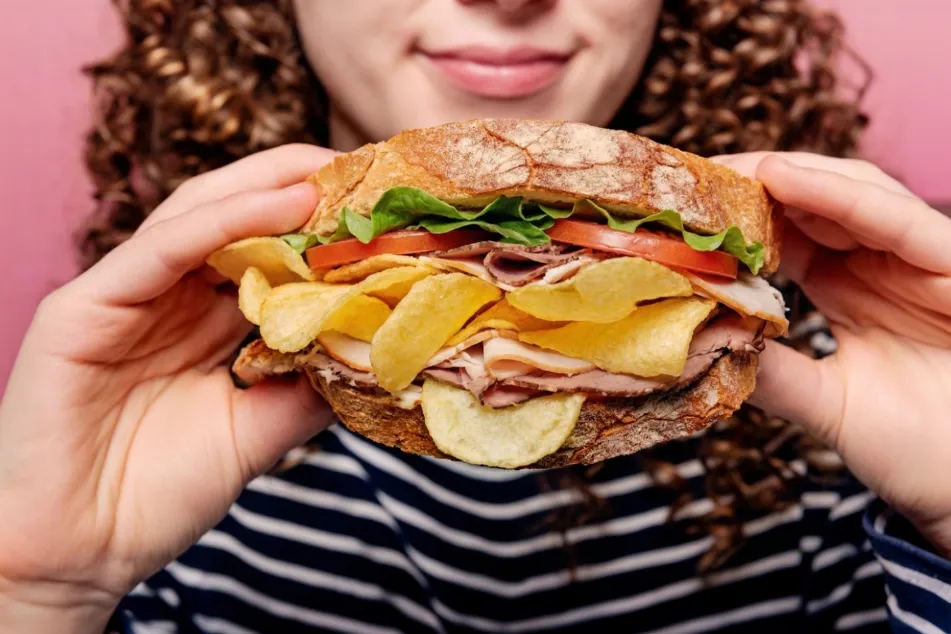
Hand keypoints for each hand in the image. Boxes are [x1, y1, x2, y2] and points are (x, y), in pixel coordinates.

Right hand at [0, 145, 337, 630]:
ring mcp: (122, 296)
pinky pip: (159, 249)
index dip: (316, 224)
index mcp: (198, 320)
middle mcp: (163, 297)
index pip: (260, 249)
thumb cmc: (159, 494)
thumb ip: (306, 388)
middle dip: (297, 185)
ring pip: (197, 215)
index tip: (380, 207)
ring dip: (266, 188)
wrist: (80, 554)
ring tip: (331, 173)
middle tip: (362, 169)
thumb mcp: (257, 432)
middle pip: (233, 216)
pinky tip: (281, 204)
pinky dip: (223, 220)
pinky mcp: (83, 307)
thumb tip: (372, 353)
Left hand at [717, 153, 950, 556]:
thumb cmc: (918, 448)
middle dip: (751, 186)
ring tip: (726, 170)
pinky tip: (784, 178)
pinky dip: (841, 196)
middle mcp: (880, 263)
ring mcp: (920, 259)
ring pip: (852, 194)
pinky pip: (899, 221)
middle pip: (812, 201)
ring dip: (787, 177)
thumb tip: (701, 348)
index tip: (676, 212)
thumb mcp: (827, 404)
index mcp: (847, 286)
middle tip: (690, 179)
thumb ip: (773, 374)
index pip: (784, 233)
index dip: (735, 218)